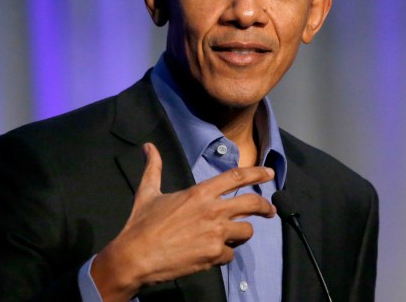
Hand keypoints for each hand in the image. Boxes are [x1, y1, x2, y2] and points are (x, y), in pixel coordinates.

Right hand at [91, 142, 275, 300]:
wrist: (135, 257)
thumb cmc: (141, 225)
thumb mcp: (148, 192)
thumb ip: (154, 169)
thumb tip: (148, 147)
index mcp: (200, 193)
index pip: (236, 177)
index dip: (256, 173)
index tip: (269, 173)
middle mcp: (213, 210)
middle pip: (252, 203)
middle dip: (265, 206)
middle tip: (270, 210)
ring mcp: (216, 234)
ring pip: (246, 231)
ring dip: (242, 233)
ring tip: (233, 235)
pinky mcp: (214, 255)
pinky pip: (230, 254)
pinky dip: (223, 254)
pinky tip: (212, 254)